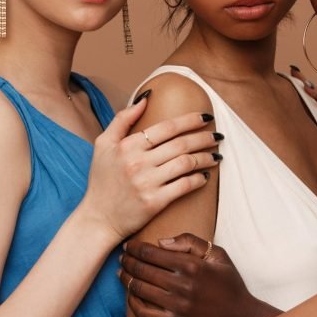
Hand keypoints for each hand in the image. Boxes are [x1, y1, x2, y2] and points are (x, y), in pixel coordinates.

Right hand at [79, 96, 221, 244]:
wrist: (98, 219)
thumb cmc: (102, 179)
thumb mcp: (103, 144)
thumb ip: (122, 119)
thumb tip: (146, 97)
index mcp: (127, 146)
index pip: (166, 127)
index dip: (189, 120)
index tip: (205, 117)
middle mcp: (138, 162)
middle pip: (181, 144)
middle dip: (204, 138)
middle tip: (218, 136)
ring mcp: (147, 183)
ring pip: (186, 163)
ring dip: (206, 157)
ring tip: (217, 155)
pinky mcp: (154, 202)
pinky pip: (184, 186)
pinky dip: (199, 179)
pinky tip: (206, 176)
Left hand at [118, 234, 261, 316]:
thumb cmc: (228, 283)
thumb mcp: (218, 254)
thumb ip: (190, 242)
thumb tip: (161, 242)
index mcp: (192, 265)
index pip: (153, 253)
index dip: (136, 248)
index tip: (129, 245)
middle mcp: (183, 285)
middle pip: (143, 270)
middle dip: (128, 261)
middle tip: (122, 258)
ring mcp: (178, 307)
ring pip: (141, 290)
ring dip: (127, 280)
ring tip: (122, 273)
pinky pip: (145, 314)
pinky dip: (133, 303)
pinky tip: (130, 296)